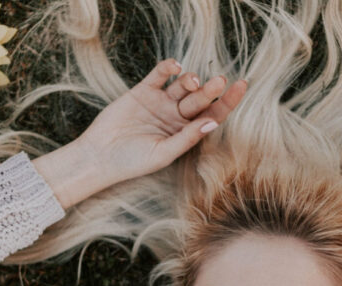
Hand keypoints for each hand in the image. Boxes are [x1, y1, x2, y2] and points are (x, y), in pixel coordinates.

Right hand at [36, 58, 247, 208]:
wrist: (100, 156)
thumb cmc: (133, 162)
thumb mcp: (164, 153)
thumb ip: (187, 137)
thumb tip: (213, 122)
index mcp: (186, 132)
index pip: (213, 114)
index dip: (228, 101)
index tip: (241, 86)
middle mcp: (176, 116)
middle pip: (200, 99)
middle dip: (210, 90)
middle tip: (219, 81)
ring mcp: (160, 102)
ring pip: (182, 86)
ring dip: (190, 80)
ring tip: (192, 82)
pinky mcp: (142, 91)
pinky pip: (159, 75)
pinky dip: (168, 68)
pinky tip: (175, 67)